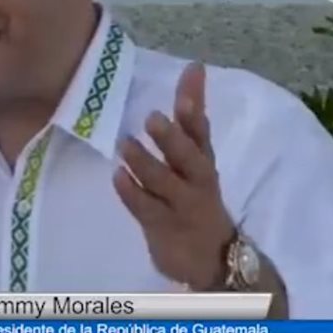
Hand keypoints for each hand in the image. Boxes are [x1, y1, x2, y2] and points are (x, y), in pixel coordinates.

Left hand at [113, 62, 234, 290]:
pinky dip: (133, 193)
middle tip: (153, 117)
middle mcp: (196, 182)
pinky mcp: (165, 228)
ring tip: (125, 145)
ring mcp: (182, 206)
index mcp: (202, 163)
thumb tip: (191, 73)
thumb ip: (186, 123)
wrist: (214, 261)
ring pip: (164, 183)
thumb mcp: (193, 163)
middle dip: (173, 138)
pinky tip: (118, 178)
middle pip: (189, 157)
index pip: (201, 128)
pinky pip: (147, 209)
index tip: (192, 71)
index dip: (195, 100)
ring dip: (145, 163)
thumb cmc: (196, 201)